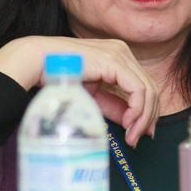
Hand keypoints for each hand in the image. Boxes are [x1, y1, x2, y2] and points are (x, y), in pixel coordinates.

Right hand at [0, 36, 159, 145]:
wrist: (39, 63)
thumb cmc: (60, 76)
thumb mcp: (92, 95)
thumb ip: (113, 106)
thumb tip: (132, 123)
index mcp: (119, 57)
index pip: (143, 86)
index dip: (148, 111)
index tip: (143, 132)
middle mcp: (123, 52)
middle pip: (150, 88)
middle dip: (148, 117)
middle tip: (140, 138)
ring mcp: (120, 55)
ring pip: (148, 90)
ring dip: (143, 117)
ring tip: (133, 135)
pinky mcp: (115, 61)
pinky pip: (138, 89)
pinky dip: (137, 109)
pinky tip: (128, 123)